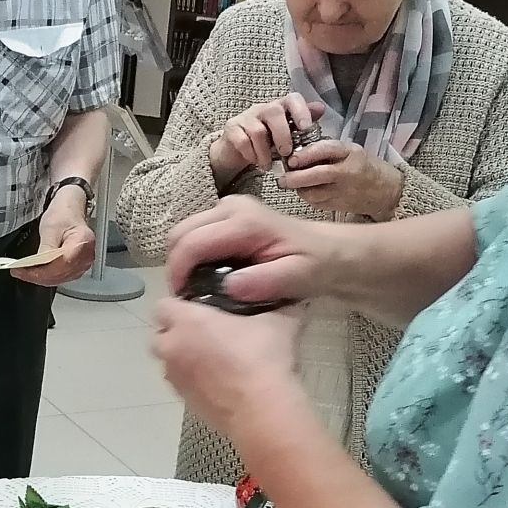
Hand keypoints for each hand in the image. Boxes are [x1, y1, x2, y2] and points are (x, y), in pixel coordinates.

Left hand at [13, 190, 94, 286]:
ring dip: (41, 278)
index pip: (61, 264)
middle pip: (60, 274)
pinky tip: (36, 273)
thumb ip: (46, 248)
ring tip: (24, 273)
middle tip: (18, 272)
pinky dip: (48, 277)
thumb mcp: (50, 227)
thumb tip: (38, 266)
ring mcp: (84, 263)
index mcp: (82, 243)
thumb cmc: (63, 214)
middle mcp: (87, 256)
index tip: (23, 271)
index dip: (40, 271)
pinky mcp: (78, 267)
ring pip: (60, 278)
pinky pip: (62, 277)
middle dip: (37, 276)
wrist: (70, 209)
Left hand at [152, 295, 305, 439]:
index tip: (199, 308)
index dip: (178, 306)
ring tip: (213, 360)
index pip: (162, 305)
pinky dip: (193, 381)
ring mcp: (175, 377)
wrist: (261, 409)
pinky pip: (181, 384)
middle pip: (159, 335)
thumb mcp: (278, 321)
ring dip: (183, 358)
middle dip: (175, 334)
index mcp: (186, 321)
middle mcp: (172, 348)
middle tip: (205, 333)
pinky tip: (219, 382)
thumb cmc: (263, 357)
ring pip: (168, 362)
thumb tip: (288, 300)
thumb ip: (276, 306)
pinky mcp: (184, 401)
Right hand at [166, 196, 351, 310]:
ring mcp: (227, 208)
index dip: (179, 273)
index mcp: (244, 221)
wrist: (331, 251)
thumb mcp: (297, 278)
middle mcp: (230, 207)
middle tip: (187, 297)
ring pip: (183, 234)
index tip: (183, 300)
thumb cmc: (315, 265)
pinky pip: (195, 235)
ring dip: (183, 262)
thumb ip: (264, 282)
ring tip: (196, 289)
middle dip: (176, 267)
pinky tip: (207, 277)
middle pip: (179, 234)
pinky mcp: (226, 215)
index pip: (192, 243)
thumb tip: (229, 287)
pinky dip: (192, 257)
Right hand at [209, 93, 317, 185]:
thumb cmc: (267, 143)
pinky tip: (256, 163)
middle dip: (283, 135)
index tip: (306, 127)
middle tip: (286, 153)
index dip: (301, 110)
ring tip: (269, 166)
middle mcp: (262, 108)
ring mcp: (245, 117)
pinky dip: (252, 155)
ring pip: (257, 131)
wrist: (237, 151)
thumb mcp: (287, 135)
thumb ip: (302, 124)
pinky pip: (242, 142)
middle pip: (274, 112)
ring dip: (265, 152)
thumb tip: (321, 109)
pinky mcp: (231, 129)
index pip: (292, 99)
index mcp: (280, 108)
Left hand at [280, 139, 403, 219]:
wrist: (386, 191)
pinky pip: (317, 203)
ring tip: (291, 183)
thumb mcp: (349, 151)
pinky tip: (305, 191)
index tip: (291, 159)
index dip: (305, 155)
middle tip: (282, 179)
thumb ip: (326, 151)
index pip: (325, 150)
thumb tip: (295, 154)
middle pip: (319, 175)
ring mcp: (344, 192)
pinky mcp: (339, 207)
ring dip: (298, 189)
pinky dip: (307, 197)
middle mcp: (348, 172)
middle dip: (296, 177)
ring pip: (314, 193)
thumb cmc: (363, 166)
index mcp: (351, 153)